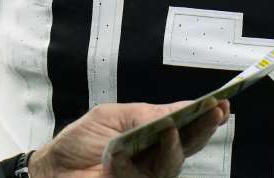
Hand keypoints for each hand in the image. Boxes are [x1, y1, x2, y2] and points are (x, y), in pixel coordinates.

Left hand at [30, 99, 228, 177]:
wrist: (52, 169)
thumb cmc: (80, 142)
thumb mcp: (111, 116)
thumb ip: (145, 114)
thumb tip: (178, 109)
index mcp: (152, 136)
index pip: (184, 127)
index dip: (204, 117)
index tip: (221, 102)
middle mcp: (154, 157)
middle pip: (188, 146)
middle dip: (203, 128)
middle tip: (216, 111)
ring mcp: (145, 176)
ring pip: (172, 164)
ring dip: (176, 146)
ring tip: (174, 128)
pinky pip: (145, 177)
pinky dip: (140, 162)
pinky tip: (139, 149)